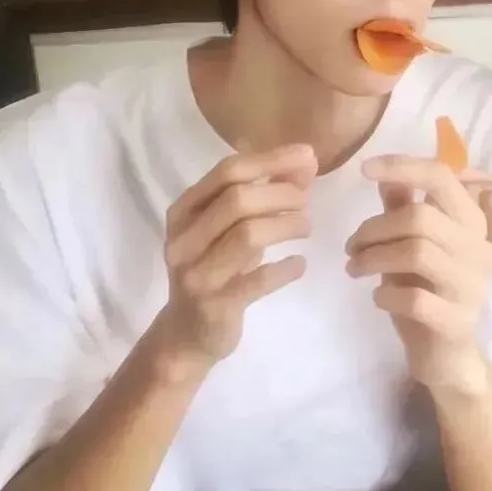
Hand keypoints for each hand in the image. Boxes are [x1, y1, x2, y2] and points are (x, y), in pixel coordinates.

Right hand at [150, 145, 315, 377]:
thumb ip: (263, 193)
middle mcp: (183, 239)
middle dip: (282, 194)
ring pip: (248, 235)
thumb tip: (306, 162)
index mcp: (183, 211)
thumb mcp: (229, 228)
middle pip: (238, 200)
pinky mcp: (215, 305)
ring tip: (306, 227)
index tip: (308, 156)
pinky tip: (299, 264)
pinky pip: (258, 280)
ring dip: (286, 225)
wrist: (187, 334)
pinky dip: (285, 268)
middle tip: (307, 202)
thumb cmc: (215, 269)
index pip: (227, 171)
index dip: (271, 160)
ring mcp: (196, 274)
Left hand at [347, 156, 491, 389]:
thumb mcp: (413, 245)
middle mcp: (480, 249)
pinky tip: (377, 298)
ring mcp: (473, 286)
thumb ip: (403, 209)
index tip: (364, 169)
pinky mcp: (459, 321)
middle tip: (350, 247)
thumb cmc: (428, 291)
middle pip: (421, 217)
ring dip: (373, 258)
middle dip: (373, 228)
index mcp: (472, 222)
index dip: (403, 166)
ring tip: (354, 268)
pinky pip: (415, 298)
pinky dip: (385, 294)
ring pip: (417, 252)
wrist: (448, 356)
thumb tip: (385, 172)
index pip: (442, 178)